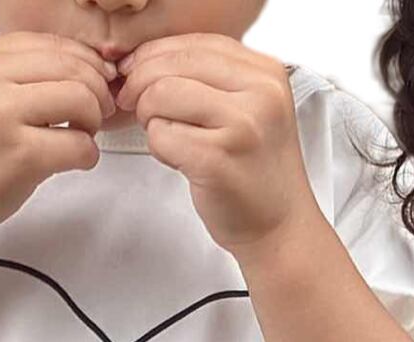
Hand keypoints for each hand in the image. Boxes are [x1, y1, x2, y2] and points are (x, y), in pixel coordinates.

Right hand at [0, 34, 117, 253]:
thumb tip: (78, 69)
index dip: (82, 61)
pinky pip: (79, 144)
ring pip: (81, 97)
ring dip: (93, 121)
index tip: (94, 83)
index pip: (48, 41)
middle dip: (95, 91)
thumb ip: (14, 78)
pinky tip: (74, 162)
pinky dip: (87, 155)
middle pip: (71, 65)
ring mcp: (2, 114)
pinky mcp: (19, 154)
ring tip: (81, 138)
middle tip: (95, 116)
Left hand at [116, 36, 319, 254]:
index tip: (133, 72)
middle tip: (135, 105)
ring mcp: (240, 126)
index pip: (197, 43)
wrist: (280, 226)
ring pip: (161, 95)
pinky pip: (161, 136)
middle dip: (142, 84)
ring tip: (165, 136)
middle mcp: (259, 93)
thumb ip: (209, 79)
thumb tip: (144, 61)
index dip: (155, 54)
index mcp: (266, 72)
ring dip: (149, 117)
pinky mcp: (217, 160)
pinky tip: (176, 158)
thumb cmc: (255, 172)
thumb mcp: (247, 109)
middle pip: (174, 64)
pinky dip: (157, 147)